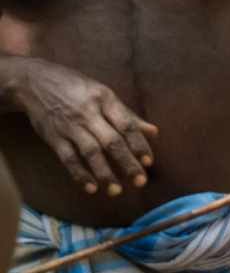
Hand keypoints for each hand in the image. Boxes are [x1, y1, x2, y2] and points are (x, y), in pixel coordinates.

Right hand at [16, 59, 156, 195]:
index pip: (127, 125)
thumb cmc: (76, 88)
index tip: (149, 162)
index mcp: (105, 100)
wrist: (32, 81)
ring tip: (116, 190)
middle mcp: (88, 113)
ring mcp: (69, 126)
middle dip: (127, 163)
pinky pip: (68, 158)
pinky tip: (90, 187)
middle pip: (111, 141)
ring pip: (90, 152)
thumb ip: (128, 115)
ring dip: (104, 173)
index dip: (139, 144)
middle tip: (140, 182)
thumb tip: (154, 132)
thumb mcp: (103, 94)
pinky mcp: (53, 136)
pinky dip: (79, 174)